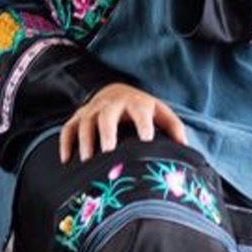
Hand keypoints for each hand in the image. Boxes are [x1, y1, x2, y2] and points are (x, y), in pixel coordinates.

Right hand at [59, 83, 187, 162]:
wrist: (116, 91)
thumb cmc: (142, 109)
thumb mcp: (160, 113)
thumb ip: (173, 128)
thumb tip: (185, 148)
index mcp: (136, 103)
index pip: (141, 111)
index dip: (143, 124)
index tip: (147, 140)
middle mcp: (113, 104)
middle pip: (107, 114)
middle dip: (107, 131)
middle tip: (108, 150)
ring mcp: (93, 110)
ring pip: (86, 122)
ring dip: (85, 141)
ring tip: (87, 161)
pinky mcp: (79, 117)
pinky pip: (68, 128)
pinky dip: (66, 143)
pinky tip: (67, 160)